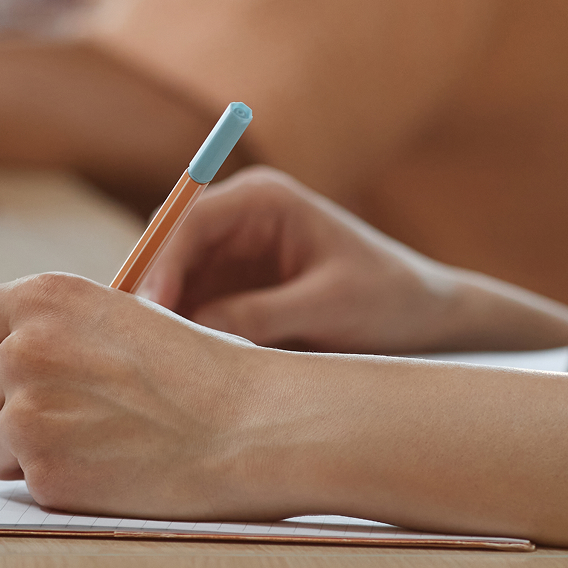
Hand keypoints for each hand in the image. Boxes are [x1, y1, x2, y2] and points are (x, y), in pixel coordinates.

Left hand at [0, 273, 308, 521]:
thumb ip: (45, 329)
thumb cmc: (196, 372)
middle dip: (6, 409)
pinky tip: (106, 467)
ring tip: (94, 441)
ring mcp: (29, 412)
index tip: (2, 367)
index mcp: (42, 298)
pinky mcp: (44, 471)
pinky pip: (17, 482)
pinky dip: (53, 482)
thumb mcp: (115, 317)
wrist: (252, 426)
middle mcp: (23, 348)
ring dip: (24, 451)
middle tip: (74, 415)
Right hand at [136, 166, 467, 353]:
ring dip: (166, 318)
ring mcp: (232, 255)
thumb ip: (262, 314)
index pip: (190, 220)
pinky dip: (184, 334)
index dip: (161, 262)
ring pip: (173, 283)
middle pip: (169, 249)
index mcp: (264, 200)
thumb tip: (197, 329)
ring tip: (165, 363)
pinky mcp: (233, 290)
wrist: (424, 320)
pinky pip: (191, 309)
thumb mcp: (329, 306)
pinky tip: (185, 367)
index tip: (150, 309)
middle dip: (153, 293)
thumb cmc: (390, 299)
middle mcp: (239, 220)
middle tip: (142, 345)